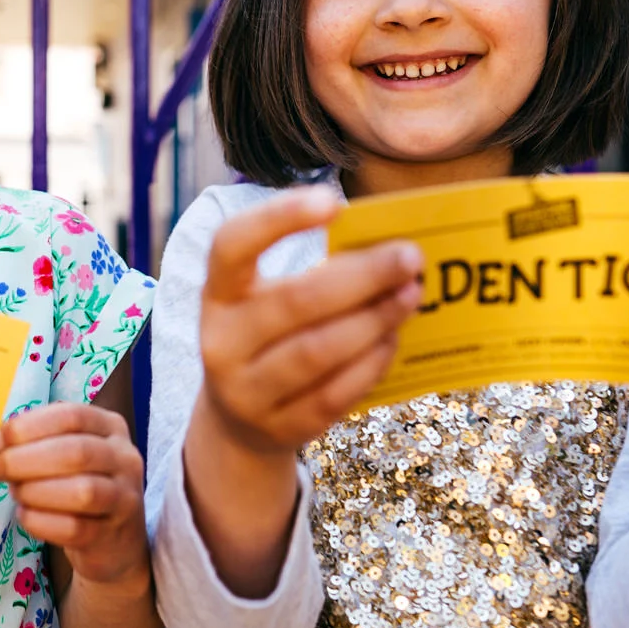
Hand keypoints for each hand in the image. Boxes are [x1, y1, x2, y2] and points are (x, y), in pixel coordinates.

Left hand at [0, 402, 147, 589]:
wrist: (116, 541)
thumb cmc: (84, 485)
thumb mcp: (73, 452)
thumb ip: (43, 440)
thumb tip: (1, 438)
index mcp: (111, 427)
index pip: (72, 416)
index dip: (30, 425)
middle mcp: (124, 459)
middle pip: (76, 452)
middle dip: (26, 459)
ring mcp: (123, 498)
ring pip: (82, 491)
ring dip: (36, 491)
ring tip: (16, 492)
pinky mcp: (112, 534)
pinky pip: (74, 528)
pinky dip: (41, 521)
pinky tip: (25, 515)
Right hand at [197, 188, 422, 457]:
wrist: (238, 422)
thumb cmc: (267, 339)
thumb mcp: (263, 300)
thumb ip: (312, 273)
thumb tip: (387, 248)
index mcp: (217, 294)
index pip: (233, 245)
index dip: (279, 218)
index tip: (333, 200)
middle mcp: (221, 341)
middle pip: (295, 301)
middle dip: (362, 276)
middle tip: (409, 257)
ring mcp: (247, 391)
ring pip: (318, 351)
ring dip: (374, 319)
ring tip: (411, 295)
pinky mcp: (280, 427)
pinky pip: (335, 392)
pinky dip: (371, 362)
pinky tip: (393, 339)